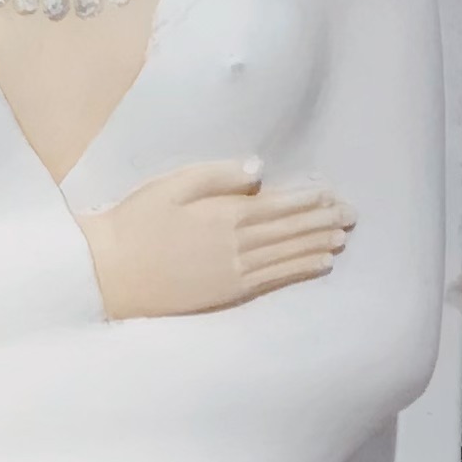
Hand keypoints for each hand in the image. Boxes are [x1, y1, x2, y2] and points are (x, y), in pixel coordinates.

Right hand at [81, 159, 352, 320]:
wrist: (109, 272)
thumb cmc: (135, 223)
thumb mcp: (171, 185)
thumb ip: (216, 175)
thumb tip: (259, 169)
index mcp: (225, 213)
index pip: (278, 204)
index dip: (308, 199)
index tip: (332, 194)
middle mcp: (237, 243)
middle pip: (290, 229)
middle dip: (322, 220)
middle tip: (352, 215)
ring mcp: (234, 271)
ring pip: (287, 254)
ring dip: (317, 244)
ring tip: (342, 237)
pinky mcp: (227, 292)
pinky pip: (273, 279)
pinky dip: (300, 270)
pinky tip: (319, 264)